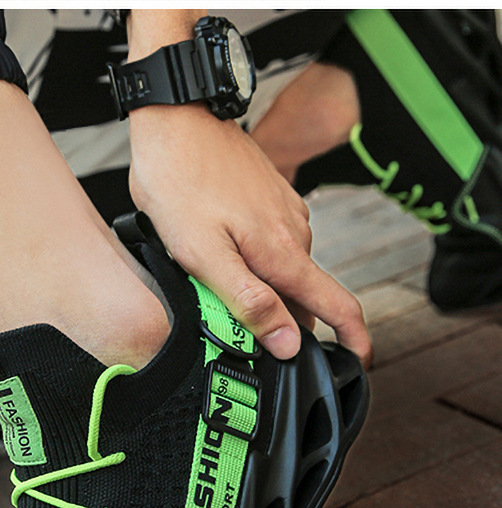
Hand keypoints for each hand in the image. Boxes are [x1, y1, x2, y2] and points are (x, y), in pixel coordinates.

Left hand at [128, 103, 372, 368]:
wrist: (176, 117)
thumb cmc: (179, 182)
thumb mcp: (204, 254)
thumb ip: (249, 301)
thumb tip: (289, 344)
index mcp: (282, 254)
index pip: (337, 306)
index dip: (353, 341)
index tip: (358, 363)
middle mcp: (295, 234)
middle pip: (303, 297)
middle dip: (280, 323)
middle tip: (235, 334)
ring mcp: (285, 214)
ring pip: (283, 272)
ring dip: (260, 291)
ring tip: (213, 288)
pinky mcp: (270, 200)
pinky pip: (271, 246)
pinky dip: (253, 263)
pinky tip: (220, 256)